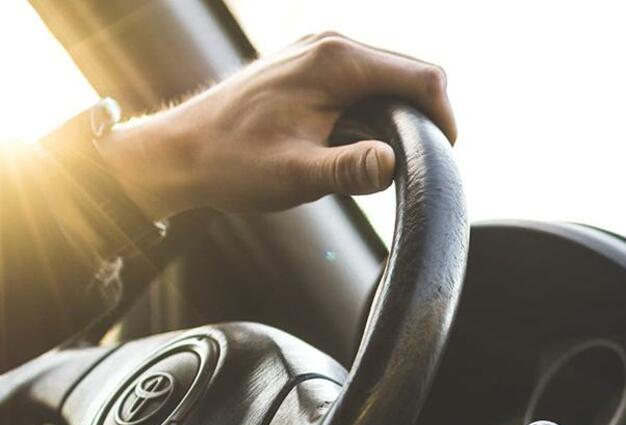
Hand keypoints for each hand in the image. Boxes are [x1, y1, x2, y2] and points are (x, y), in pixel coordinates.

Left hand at [95, 33, 455, 217]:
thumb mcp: (296, 175)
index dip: (444, 118)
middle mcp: (331, 45)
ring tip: (390, 158)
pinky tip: (364, 144)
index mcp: (336, 62)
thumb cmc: (232, 163)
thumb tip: (393, 165)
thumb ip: (348, 170)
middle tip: (421, 166)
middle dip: (427, 116)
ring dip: (404, 115)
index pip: (422, 78)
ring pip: (392, 76)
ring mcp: (321, 52)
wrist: (178, 153)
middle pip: (412, 72)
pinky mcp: (313, 66)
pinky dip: (381, 110)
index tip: (443, 159)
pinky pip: (369, 81)